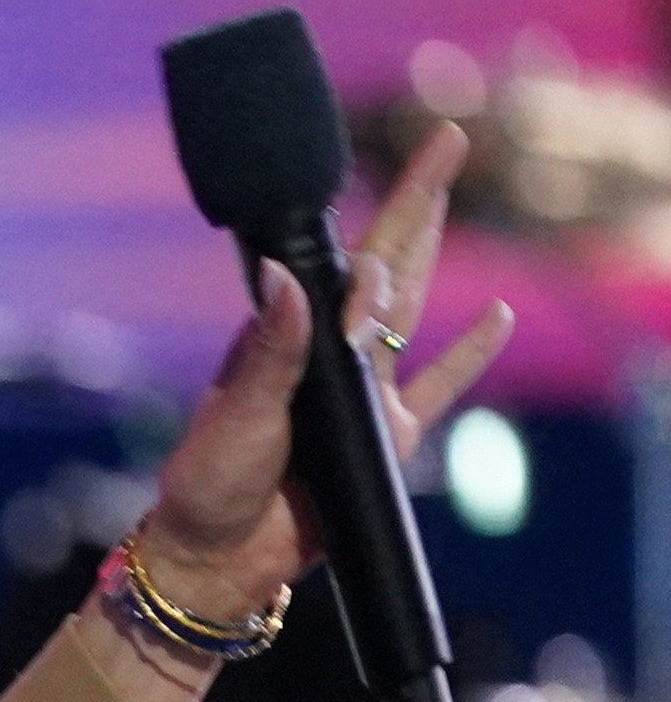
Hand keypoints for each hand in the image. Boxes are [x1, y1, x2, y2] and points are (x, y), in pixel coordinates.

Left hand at [132, 118, 515, 631]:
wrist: (218, 560)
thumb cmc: (209, 487)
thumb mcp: (233, 416)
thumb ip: (269, 353)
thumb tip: (284, 275)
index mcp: (282, 342)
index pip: (335, 273)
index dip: (366, 257)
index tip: (376, 269)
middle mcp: (325, 357)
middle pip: (382, 265)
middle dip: (414, 202)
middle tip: (445, 141)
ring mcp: (362, 394)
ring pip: (409, 311)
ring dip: (431, 255)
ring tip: (449, 196)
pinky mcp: (387, 439)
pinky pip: (437, 388)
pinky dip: (467, 355)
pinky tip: (493, 315)